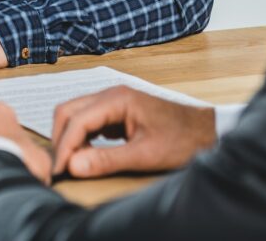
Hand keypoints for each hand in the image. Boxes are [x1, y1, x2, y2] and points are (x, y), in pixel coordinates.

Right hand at [51, 86, 215, 177]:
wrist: (207, 132)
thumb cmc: (182, 140)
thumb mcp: (144, 155)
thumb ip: (107, 159)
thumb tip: (73, 166)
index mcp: (117, 99)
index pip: (76, 120)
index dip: (63, 146)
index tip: (57, 170)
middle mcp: (111, 95)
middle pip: (68, 111)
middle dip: (60, 139)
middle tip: (59, 166)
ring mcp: (113, 101)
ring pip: (76, 114)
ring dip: (70, 137)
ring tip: (73, 163)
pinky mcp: (117, 112)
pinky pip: (88, 120)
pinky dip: (81, 137)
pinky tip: (87, 154)